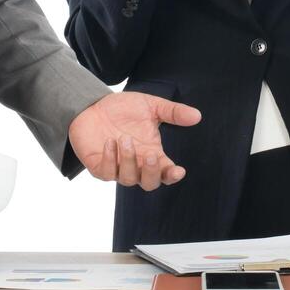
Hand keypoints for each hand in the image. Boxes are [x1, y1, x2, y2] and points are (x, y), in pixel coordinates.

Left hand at [68, 91, 202, 190]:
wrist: (92, 105)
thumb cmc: (122, 109)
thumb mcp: (150, 106)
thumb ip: (173, 112)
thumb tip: (197, 115)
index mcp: (152, 153)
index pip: (166, 172)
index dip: (173, 175)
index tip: (179, 171)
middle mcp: (137, 164)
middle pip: (150, 184)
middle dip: (152, 173)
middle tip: (150, 154)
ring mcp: (118, 168)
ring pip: (128, 179)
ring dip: (129, 161)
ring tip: (125, 139)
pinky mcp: (99, 167)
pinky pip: (107, 172)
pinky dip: (110, 159)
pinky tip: (110, 142)